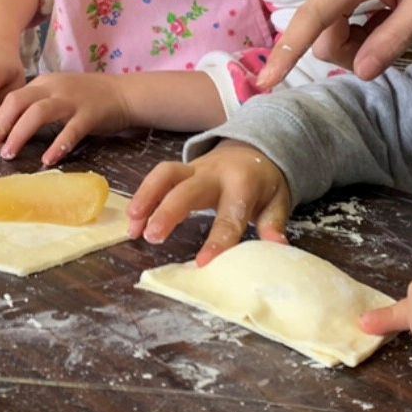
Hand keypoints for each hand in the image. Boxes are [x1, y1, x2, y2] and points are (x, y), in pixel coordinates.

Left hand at [0, 72, 132, 164]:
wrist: (126, 94)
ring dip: (20, 133)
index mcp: (43, 83)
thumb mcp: (57, 96)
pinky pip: (71, 130)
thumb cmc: (88, 99)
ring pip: (39, 112)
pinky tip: (47, 160)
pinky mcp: (90, 114)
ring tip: (8, 154)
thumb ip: (35, 106)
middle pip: (18, 101)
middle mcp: (54, 88)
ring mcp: (72, 100)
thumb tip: (4, 127)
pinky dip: (57, 145)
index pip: (10, 98)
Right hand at [127, 140, 290, 265]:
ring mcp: (196, 168)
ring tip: (132, 225)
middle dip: (169, 210)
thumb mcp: (278, 200)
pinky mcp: (182, 170)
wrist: (256, 149)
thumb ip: (274, 223)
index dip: (218, 239)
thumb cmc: (265, 183)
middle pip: (189, 189)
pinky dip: (143, 197)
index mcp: (244, 184)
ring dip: (147, 197)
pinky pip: (159, 178)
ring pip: (167, 174)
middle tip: (153, 237)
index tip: (202, 263)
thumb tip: (278, 246)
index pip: (230, 214)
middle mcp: (216, 174)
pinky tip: (133, 222)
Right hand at [258, 0, 411, 85]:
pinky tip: (378, 15)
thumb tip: (361, 72)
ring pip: (326, 37)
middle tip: (394, 38)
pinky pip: (328, 25)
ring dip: (356, 42)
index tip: (264, 83)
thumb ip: (394, 38)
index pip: (311, 22)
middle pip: (324, 42)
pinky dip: (353, 31)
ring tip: (389, 21)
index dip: (287, 54)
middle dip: (354, 53)